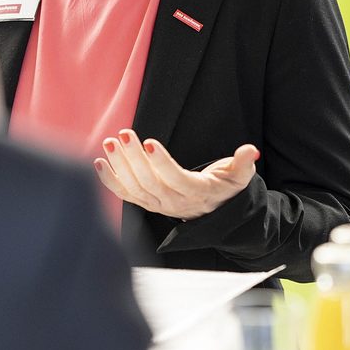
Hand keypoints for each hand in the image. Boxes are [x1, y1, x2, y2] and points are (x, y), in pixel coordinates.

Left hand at [93, 129, 259, 220]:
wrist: (212, 214)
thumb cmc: (225, 189)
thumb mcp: (239, 178)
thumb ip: (243, 164)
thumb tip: (250, 151)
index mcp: (197, 193)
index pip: (176, 179)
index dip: (162, 163)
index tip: (150, 142)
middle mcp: (174, 203)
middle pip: (150, 182)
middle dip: (134, 158)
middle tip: (124, 134)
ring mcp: (157, 205)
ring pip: (134, 188)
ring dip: (119, 166)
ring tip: (110, 142)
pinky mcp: (145, 203)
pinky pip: (124, 195)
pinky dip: (109, 181)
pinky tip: (99, 162)